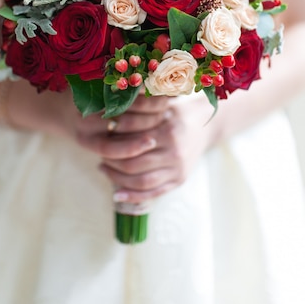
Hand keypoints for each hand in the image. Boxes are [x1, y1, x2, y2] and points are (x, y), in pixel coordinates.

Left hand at [76, 93, 214, 203]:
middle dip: (113, 163)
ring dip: (118, 179)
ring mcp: (178, 169)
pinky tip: (118, 195)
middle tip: (100, 157)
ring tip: (104, 170)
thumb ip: (141, 111)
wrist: (204, 127)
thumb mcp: (161, 106)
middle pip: (134, 165)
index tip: (101, 140)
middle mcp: (174, 153)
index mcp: (168, 132)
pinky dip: (134, 197)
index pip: (133, 143)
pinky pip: (153, 193)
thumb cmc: (176, 113)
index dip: (114, 144)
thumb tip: (111, 116)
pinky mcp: (179, 180)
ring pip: (142, 182)